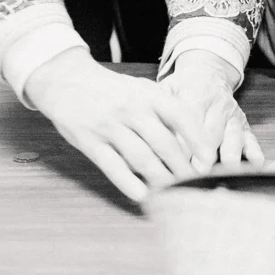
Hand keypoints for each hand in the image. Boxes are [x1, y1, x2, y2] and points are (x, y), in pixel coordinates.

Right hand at [25, 48, 209, 202]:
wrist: (67, 80)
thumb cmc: (112, 89)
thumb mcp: (141, 89)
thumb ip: (164, 110)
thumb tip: (191, 139)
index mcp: (148, 94)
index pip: (181, 116)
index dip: (198, 140)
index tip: (208, 160)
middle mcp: (131, 109)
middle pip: (164, 143)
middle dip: (182, 167)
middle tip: (194, 183)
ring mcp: (109, 126)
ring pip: (141, 158)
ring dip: (160, 178)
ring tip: (174, 193)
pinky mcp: (90, 142)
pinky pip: (113, 166)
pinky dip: (128, 183)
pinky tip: (142, 194)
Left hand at [159, 50, 262, 168]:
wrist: (208, 72)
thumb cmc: (181, 87)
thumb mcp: (166, 89)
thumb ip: (157, 108)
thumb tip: (145, 133)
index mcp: (197, 94)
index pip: (189, 122)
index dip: (182, 145)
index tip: (173, 164)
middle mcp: (218, 106)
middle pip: (212, 135)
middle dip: (202, 159)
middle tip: (192, 178)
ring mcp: (234, 117)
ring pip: (233, 139)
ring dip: (226, 159)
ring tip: (219, 177)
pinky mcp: (246, 127)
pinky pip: (252, 141)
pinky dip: (253, 154)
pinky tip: (251, 166)